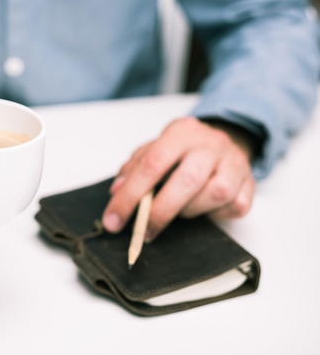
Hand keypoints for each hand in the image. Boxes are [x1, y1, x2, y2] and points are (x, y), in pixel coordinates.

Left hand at [102, 117, 255, 240]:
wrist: (226, 140)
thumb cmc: (184, 150)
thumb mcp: (155, 149)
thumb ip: (134, 168)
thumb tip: (118, 192)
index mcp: (181, 132)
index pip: (151, 164)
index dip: (129, 196)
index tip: (114, 220)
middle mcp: (211, 144)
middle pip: (186, 181)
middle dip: (159, 212)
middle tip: (142, 231)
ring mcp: (235, 163)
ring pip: (214, 195)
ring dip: (190, 211)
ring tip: (180, 209)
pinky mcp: (250, 184)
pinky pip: (235, 207)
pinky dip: (215, 214)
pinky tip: (204, 208)